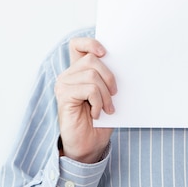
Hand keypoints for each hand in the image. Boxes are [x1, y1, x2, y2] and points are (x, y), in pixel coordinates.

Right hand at [54, 37, 116, 162]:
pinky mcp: (64, 96)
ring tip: (107, 108)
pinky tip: (96, 113)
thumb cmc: (100, 120)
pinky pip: (89, 89)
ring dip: (105, 94)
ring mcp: (64, 85)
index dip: (90, 42)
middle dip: (109, 77)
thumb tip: (123, 61)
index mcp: (78, 71)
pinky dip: (98, 102)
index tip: (105, 52)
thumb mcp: (107, 94)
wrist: (89, 145)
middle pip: (92, 60)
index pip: (77, 45)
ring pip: (92, 75)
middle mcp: (68, 75)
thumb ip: (107, 77)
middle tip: (114, 95)